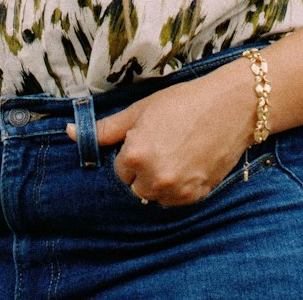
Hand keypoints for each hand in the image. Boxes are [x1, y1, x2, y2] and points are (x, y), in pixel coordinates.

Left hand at [69, 64, 254, 205]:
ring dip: (160, 181)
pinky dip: (178, 187)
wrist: (232, 106)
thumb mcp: (141, 110)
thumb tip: (70, 133)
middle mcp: (153, 178)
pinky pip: (176, 200)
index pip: (119, 170)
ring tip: (178, 154)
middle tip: (165, 145)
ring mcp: (176, 191)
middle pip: (136, 187)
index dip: (132, 153)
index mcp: (135, 156)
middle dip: (144, 170)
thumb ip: (106, 128)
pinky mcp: (196, 196)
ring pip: (155, 196)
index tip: (149, 139)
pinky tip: (190, 163)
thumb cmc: (184, 102)